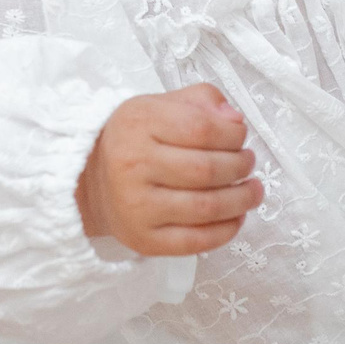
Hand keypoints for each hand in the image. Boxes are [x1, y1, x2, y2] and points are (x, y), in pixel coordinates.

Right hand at [76, 84, 260, 256]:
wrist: (92, 180)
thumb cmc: (137, 138)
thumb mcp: (161, 105)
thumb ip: (201, 101)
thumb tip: (235, 120)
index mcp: (139, 123)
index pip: (201, 128)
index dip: (233, 135)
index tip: (241, 136)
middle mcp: (133, 165)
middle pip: (206, 169)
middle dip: (241, 166)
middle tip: (249, 163)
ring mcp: (137, 207)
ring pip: (206, 207)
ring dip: (241, 200)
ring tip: (253, 191)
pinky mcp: (143, 240)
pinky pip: (195, 241)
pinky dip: (225, 231)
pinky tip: (236, 217)